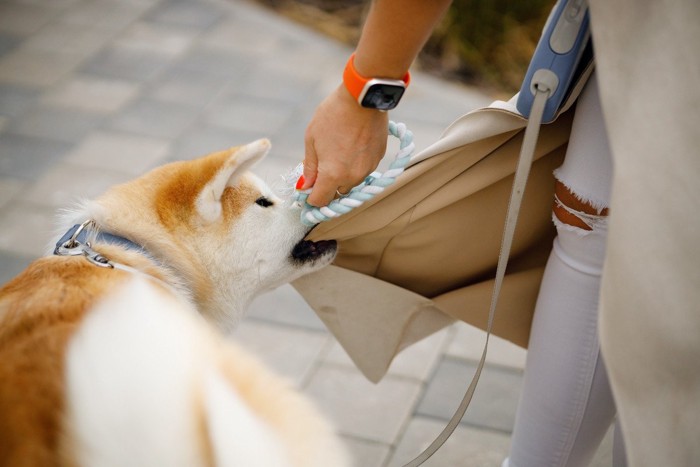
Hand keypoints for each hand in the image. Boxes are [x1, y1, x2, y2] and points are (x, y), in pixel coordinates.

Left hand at [302, 85, 388, 206]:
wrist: (362, 97)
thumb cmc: (333, 114)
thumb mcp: (312, 139)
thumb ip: (310, 167)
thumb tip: (305, 185)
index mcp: (333, 174)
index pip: (320, 201)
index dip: (311, 199)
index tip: (307, 192)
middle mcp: (352, 177)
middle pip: (337, 194)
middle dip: (328, 186)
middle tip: (321, 169)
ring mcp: (368, 169)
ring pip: (352, 183)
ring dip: (343, 176)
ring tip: (337, 153)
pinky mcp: (378, 159)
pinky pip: (364, 170)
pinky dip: (356, 165)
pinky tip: (351, 147)